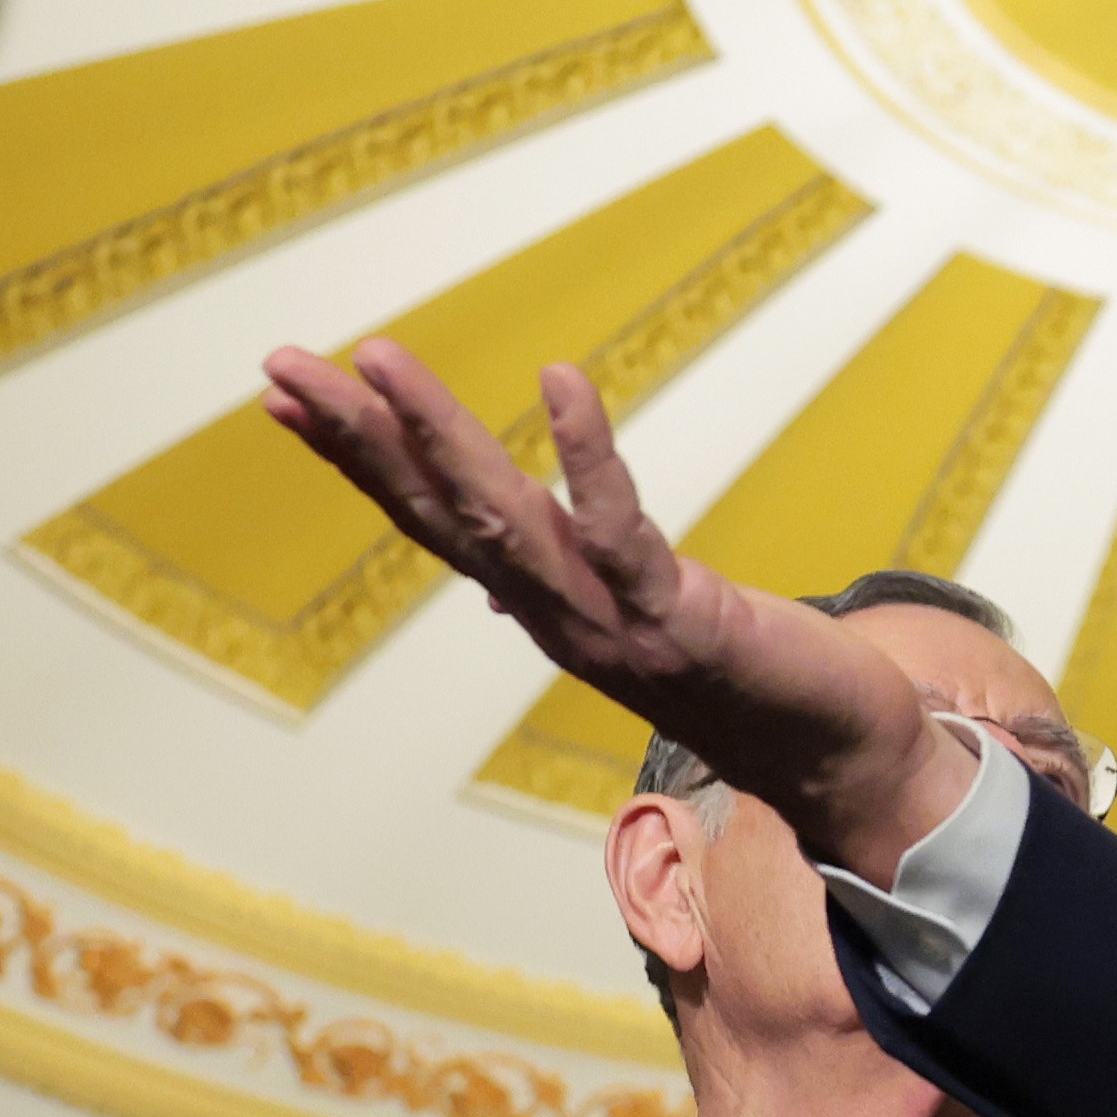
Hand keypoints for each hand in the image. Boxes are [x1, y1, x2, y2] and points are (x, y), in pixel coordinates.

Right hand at [261, 340, 971, 876]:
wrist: (833, 757)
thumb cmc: (740, 676)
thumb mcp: (631, 621)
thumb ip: (560, 585)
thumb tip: (487, 573)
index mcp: (538, 603)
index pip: (427, 518)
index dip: (357, 457)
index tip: (286, 393)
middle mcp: (554, 614)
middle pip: (438, 511)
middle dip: (358, 436)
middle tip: (284, 363)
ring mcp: (610, 620)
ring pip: (502, 518)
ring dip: (435, 436)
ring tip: (378, 359)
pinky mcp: (681, 617)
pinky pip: (620, 530)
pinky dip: (586, 455)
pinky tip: (559, 381)